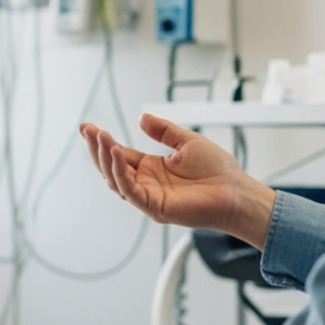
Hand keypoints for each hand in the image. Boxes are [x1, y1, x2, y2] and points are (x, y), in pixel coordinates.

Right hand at [81, 113, 276, 248]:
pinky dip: (119, 172)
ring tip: (101, 137)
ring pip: (115, 179)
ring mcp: (148, 196)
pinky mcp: (154, 207)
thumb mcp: (187, 141)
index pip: (119, 154)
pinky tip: (117, 152)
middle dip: (96, 148)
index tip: (88, 127)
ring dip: (105, 157)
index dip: (102, 141)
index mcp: (151, 168)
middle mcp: (145, 183)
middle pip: (110, 166)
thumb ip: (164, 131)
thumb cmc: (218, 172)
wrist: (237, 192)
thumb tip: (142, 117)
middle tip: (88, 130)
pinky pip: (129, 190)